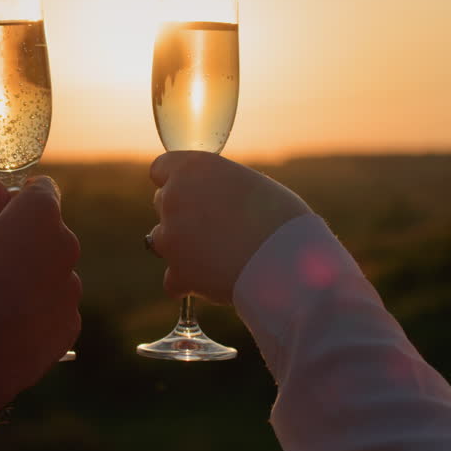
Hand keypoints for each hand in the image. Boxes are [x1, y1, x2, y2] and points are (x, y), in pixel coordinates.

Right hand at [0, 177, 80, 409]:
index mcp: (40, 215)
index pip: (42, 190)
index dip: (18, 197)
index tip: (0, 208)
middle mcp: (66, 246)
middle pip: (47, 232)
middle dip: (22, 238)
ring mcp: (72, 287)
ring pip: (50, 272)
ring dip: (29, 276)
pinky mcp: (70, 323)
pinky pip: (52, 307)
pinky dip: (35, 310)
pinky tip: (5, 323)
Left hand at [148, 152, 311, 304]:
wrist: (290, 262)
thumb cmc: (282, 217)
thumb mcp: (250, 184)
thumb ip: (220, 188)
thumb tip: (213, 200)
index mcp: (193, 168)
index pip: (161, 169)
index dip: (175, 181)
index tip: (190, 191)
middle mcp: (174, 197)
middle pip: (163, 203)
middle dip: (183, 213)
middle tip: (216, 225)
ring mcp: (171, 237)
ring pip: (162, 240)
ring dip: (182, 247)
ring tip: (219, 254)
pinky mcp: (177, 272)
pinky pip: (174, 278)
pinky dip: (189, 281)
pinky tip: (214, 280)